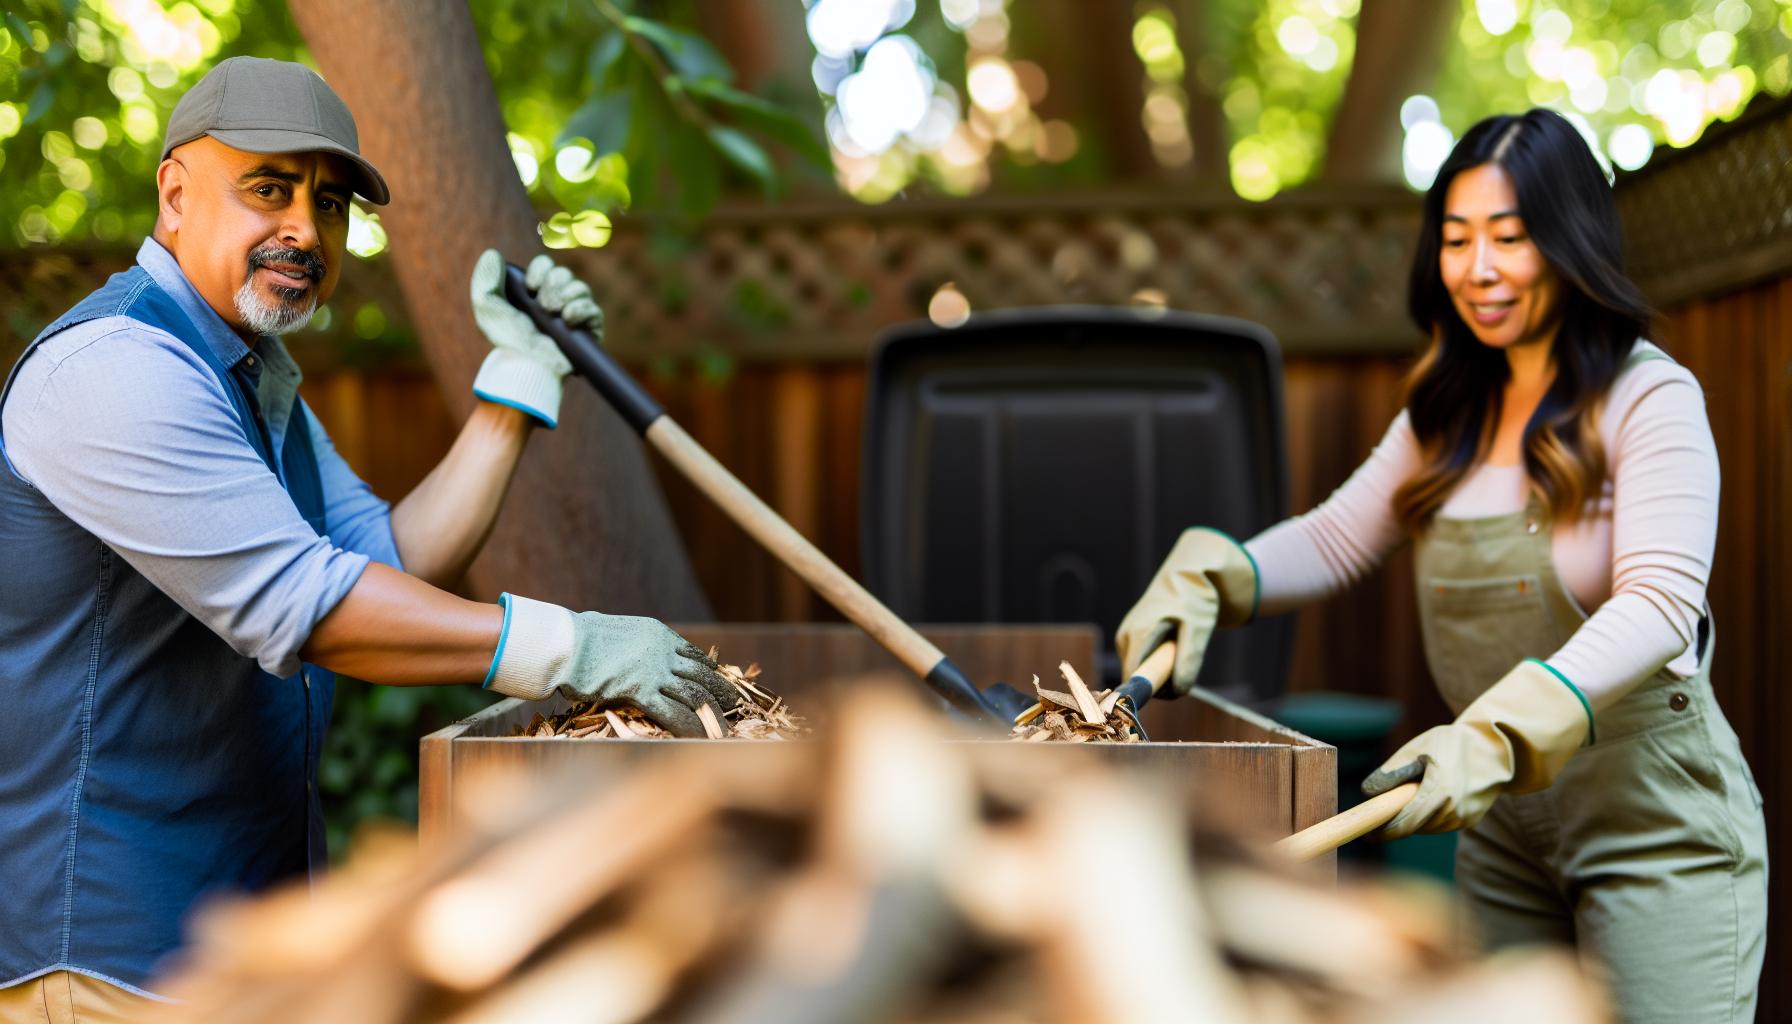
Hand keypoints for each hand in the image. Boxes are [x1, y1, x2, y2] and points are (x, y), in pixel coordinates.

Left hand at [467, 251, 603, 427]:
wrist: (526, 363)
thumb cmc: (506, 340)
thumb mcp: (487, 307)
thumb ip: (485, 278)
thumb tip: (494, 253)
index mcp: (535, 293)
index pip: (546, 265)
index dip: (540, 270)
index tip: (530, 287)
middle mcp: (556, 301)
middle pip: (564, 273)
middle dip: (552, 285)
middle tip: (542, 305)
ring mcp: (574, 315)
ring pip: (581, 287)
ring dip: (565, 295)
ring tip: (553, 312)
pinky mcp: (589, 331)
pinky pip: (593, 309)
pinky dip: (581, 308)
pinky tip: (567, 318)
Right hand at [558, 612, 740, 736]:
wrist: (567, 643)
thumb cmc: (582, 637)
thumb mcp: (618, 632)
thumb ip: (635, 645)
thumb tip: (635, 654)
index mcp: (659, 635)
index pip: (693, 655)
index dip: (709, 671)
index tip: (719, 682)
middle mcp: (663, 651)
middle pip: (701, 674)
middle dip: (719, 690)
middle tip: (733, 703)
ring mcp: (654, 671)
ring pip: (694, 694)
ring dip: (711, 712)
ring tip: (724, 725)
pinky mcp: (641, 691)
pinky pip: (672, 712)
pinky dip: (689, 726)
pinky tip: (699, 736)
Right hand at [1113, 528, 1256, 695]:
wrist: (1186, 576)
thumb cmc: (1193, 599)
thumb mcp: (1198, 629)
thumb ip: (1189, 660)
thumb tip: (1178, 691)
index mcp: (1137, 635)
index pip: (1133, 679)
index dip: (1154, 690)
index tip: (1176, 685)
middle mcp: (1124, 637)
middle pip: (1137, 677)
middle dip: (1162, 680)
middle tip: (1185, 662)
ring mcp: (1124, 637)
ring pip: (1140, 671)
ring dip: (1161, 670)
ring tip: (1179, 647)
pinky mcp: (1129, 638)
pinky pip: (1141, 662)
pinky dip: (1158, 662)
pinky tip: (1171, 644)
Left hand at [1363, 659, 1593, 837]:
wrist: (1495, 748)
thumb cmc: (1452, 743)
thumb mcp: (1419, 748)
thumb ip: (1393, 770)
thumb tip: (1368, 792)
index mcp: (1440, 791)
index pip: (1406, 822)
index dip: (1385, 832)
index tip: (1368, 835)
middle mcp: (1455, 809)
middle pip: (1416, 828)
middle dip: (1395, 827)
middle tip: (1377, 823)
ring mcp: (1465, 817)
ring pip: (1429, 828)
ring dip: (1413, 822)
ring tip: (1402, 807)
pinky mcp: (1472, 819)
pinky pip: (1443, 825)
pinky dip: (1429, 819)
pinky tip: (1424, 804)